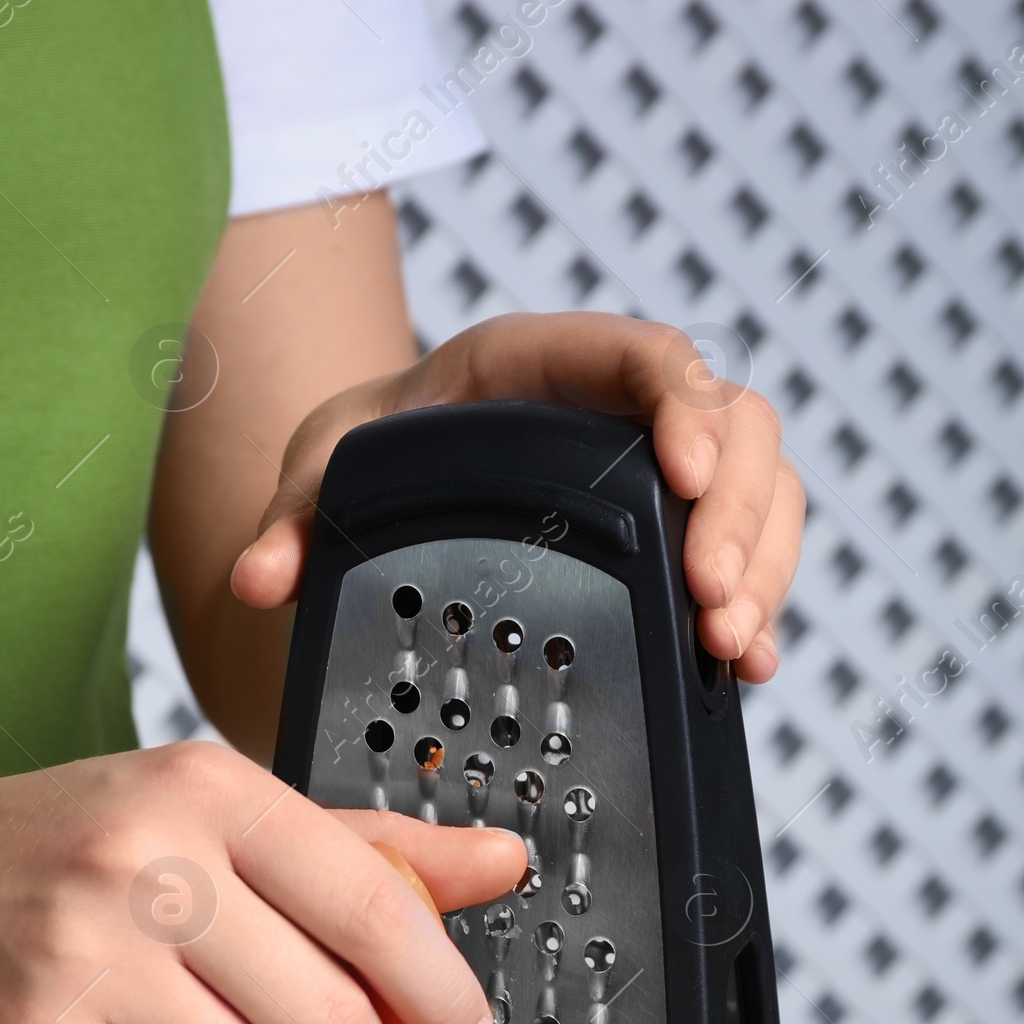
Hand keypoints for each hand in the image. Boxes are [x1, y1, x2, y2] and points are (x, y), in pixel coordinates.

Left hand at [231, 312, 804, 683]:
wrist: (381, 496)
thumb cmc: (361, 463)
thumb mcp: (320, 476)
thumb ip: (292, 518)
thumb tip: (261, 579)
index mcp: (541, 364)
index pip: (644, 356)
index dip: (682, 405)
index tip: (682, 475)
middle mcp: (618, 408)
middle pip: (732, 424)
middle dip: (736, 511)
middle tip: (710, 599)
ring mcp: (658, 475)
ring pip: (762, 487)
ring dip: (762, 565)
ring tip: (728, 645)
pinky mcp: (675, 539)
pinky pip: (752, 551)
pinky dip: (759, 604)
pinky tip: (744, 667)